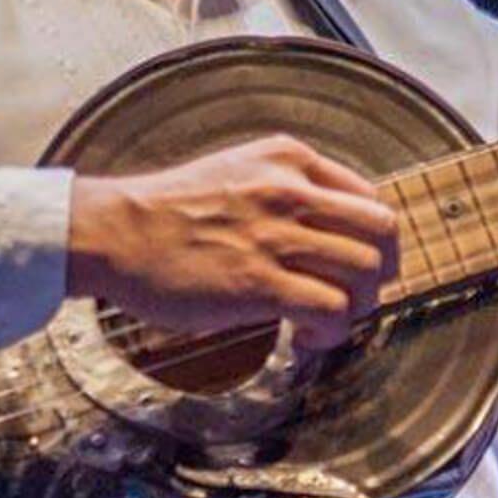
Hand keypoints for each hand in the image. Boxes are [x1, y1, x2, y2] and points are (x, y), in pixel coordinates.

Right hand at [65, 134, 400, 349]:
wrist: (115, 232)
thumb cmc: (168, 210)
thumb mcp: (238, 170)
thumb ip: (284, 187)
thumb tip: (325, 228)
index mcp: (289, 159)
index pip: (370, 198)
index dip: (374, 239)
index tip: (358, 263)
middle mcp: (291, 192)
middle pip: (381, 233)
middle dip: (381, 272)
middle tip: (357, 295)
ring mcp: (277, 237)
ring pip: (365, 272)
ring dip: (359, 306)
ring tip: (329, 320)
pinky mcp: (260, 284)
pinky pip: (331, 309)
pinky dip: (333, 331)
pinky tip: (308, 337)